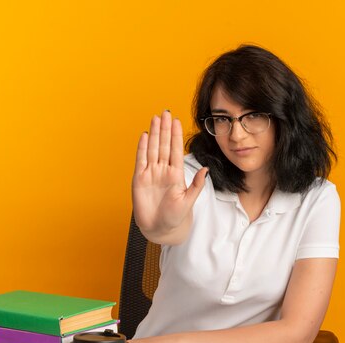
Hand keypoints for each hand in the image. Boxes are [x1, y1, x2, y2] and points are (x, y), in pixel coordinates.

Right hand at [132, 110, 207, 242]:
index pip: (176, 150)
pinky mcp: (139, 179)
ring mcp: (151, 173)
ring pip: (153, 149)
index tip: (176, 121)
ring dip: (154, 134)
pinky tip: (145, 136)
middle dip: (165, 129)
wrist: (160, 228)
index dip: (176, 135)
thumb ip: (196, 185)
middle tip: (165, 112)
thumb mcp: (189, 201)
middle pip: (164, 145)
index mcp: (176, 174)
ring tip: (155, 119)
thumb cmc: (176, 216)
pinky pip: (141, 160)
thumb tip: (205, 169)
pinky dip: (142, 148)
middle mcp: (163, 170)